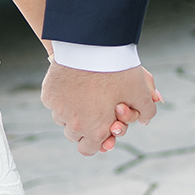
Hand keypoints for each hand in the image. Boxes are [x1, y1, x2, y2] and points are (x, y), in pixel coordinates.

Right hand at [41, 60, 161, 154]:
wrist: (92, 45)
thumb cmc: (118, 70)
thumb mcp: (140, 90)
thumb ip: (146, 110)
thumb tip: (145, 120)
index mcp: (95, 130)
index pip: (88, 149)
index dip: (95, 141)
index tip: (101, 128)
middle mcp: (74, 124)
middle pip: (74, 135)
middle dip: (84, 125)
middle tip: (95, 108)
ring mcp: (58, 109)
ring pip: (62, 118)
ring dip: (71, 112)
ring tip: (85, 93)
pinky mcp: (48, 94)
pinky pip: (53, 102)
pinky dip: (62, 97)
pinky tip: (73, 83)